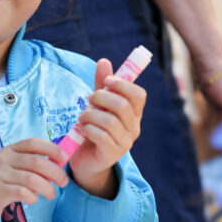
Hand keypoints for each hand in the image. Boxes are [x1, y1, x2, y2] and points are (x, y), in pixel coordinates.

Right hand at [0, 138, 68, 221]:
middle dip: (55, 172)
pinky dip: (33, 197)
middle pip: (36, 162)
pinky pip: (22, 192)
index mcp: (9, 150)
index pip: (32, 143)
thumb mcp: (11, 167)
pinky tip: (33, 200)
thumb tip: (57, 164)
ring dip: (47, 188)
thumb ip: (30, 164)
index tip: (65, 157)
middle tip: (64, 182)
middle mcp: (3, 159)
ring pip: (31, 179)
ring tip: (51, 195)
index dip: (51, 148)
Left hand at [69, 58, 146, 197]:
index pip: (139, 95)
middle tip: (88, 99)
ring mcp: (125, 143)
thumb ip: (101, 86)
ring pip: (110, 121)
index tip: (106, 81)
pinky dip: (88, 129)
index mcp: (133, 113)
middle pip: (123, 106)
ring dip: (90, 115)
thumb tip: (104, 61)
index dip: (123, 85)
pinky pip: (101, 136)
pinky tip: (82, 130)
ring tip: (82, 117)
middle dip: (101, 98)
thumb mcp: (98, 105)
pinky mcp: (112, 154)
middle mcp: (134, 127)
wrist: (87, 160)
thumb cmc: (94, 128)